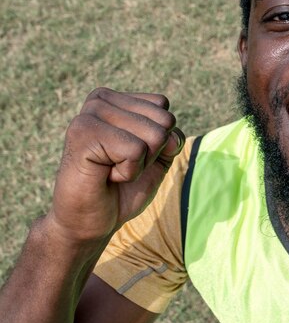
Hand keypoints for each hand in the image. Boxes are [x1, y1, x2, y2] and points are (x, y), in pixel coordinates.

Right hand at [46, 88, 184, 244]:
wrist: (90, 222)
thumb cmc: (122, 189)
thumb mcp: (157, 158)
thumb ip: (171, 137)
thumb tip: (171, 133)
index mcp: (115, 99)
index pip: (163, 107)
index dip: (158, 141)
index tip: (128, 155)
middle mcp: (100, 101)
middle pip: (164, 120)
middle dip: (151, 152)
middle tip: (119, 165)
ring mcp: (89, 115)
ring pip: (154, 135)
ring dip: (139, 163)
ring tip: (111, 170)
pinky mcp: (83, 134)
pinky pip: (136, 150)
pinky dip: (128, 172)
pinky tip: (105, 175)